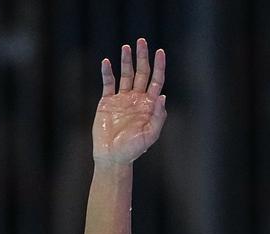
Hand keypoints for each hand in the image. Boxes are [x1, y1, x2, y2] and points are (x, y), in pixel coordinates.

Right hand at [92, 38, 166, 164]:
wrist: (113, 156)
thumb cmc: (133, 149)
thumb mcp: (150, 135)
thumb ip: (157, 117)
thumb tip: (162, 97)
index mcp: (149, 106)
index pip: (156, 81)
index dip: (159, 66)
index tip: (160, 51)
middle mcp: (137, 99)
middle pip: (141, 73)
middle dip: (142, 57)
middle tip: (142, 41)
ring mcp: (122, 99)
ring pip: (125, 75)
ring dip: (126, 61)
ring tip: (126, 47)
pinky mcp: (107, 102)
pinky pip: (108, 83)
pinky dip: (107, 72)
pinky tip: (107, 62)